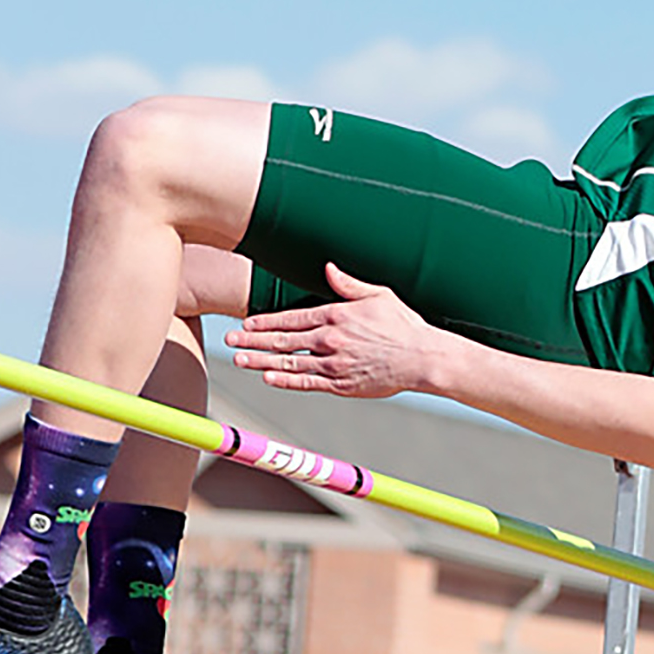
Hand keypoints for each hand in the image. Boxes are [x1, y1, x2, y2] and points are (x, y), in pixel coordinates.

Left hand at [226, 264, 440, 397]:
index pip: (291, 317)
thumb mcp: (378, 295)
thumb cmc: (404, 325)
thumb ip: (349, 284)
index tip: (246, 321)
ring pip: (288, 362)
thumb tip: (328, 268)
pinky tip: (267, 377)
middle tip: (230, 340)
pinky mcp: (341, 385)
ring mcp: (333, 364)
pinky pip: (307, 383)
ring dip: (260, 360)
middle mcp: (330, 339)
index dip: (265, 320)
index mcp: (336, 315)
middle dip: (253, 339)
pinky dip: (285, 380)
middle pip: (282, 339)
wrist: (423, 358)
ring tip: (238, 359)